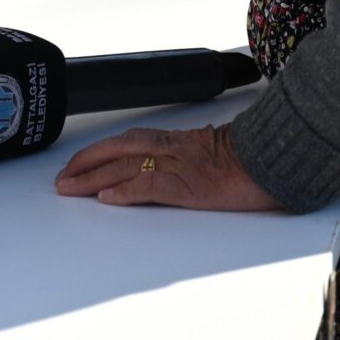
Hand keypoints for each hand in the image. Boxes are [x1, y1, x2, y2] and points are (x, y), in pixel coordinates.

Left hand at [54, 124, 281, 211]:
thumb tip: (163, 171)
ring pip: (126, 165)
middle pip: (117, 149)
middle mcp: (173, 148)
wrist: (278, 159)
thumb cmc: (250, 160)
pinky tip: (107, 198)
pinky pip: (151, 185)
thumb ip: (187, 158)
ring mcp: (181, 165)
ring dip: (93, 177)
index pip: (128, 141)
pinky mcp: (191, 185)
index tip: (76, 164)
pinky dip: (126, 191)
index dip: (98, 152)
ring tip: (70, 188)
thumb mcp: (211, 154)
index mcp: (177, 141)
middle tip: (61, 179)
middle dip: (85, 163)